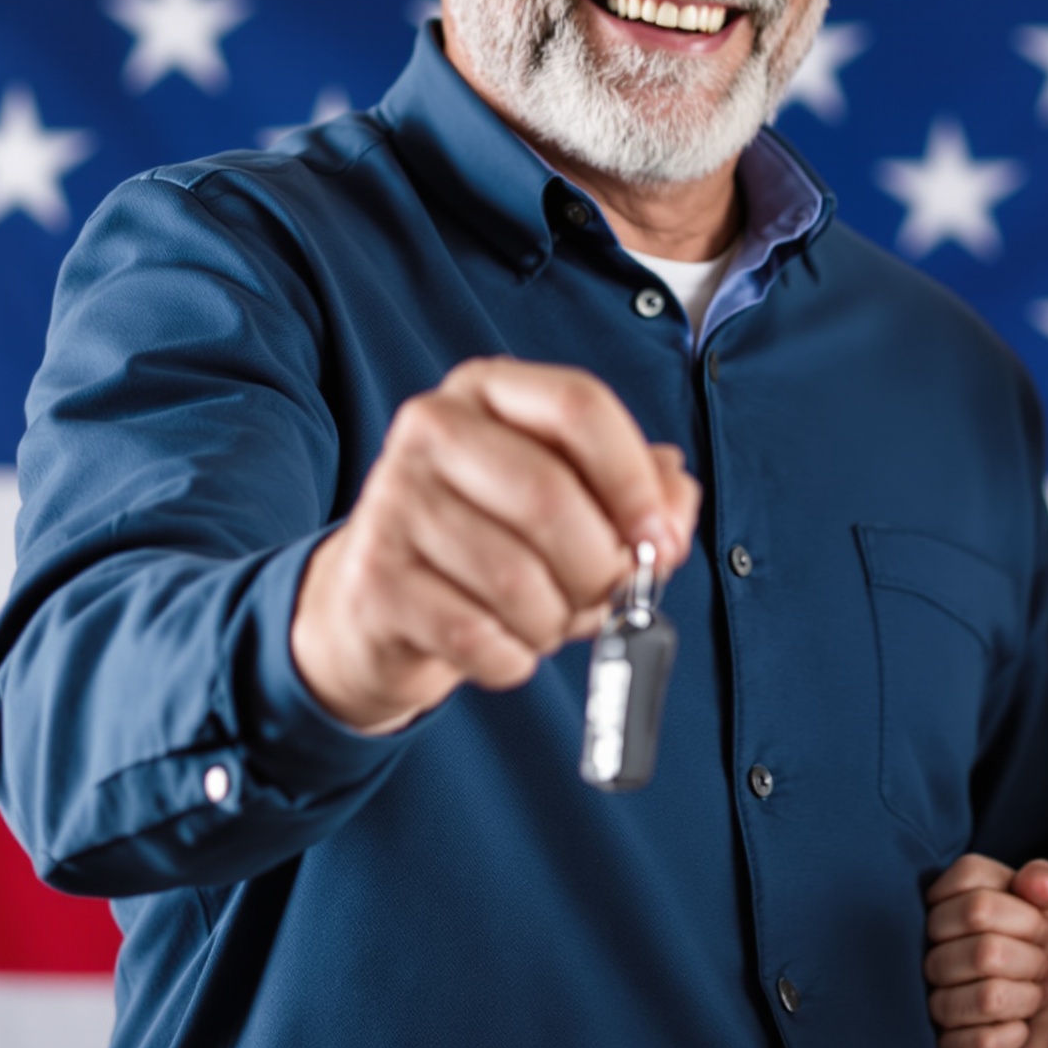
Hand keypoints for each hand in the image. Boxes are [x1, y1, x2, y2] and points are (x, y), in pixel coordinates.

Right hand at [293, 359, 700, 731]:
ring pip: (516, 579)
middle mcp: (431, 429)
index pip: (579, 407)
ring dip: (555, 621)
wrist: (382, 602)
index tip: (662, 539)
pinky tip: (505, 646)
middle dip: (601, 568)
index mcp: (488, 389)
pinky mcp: (373, 581)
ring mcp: (392, 502)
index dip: (635, 481)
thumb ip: (642, 491)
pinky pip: (475, 635)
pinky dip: (513, 657)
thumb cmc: (495, 538)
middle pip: (551, 497)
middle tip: (608, 596)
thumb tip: (675, 511)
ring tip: (547, 621)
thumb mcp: (573, 498)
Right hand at [923, 855, 1047, 1047]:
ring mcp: (931, 998)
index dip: (1025, 917)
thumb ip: (1042, 882)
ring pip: (987, 999)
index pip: (979, 904)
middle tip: (1037, 965)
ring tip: (1028, 995)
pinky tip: (1017, 1027)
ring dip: (1026, 999)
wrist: (1030, 1011)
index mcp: (946, 902)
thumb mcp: (1045, 910)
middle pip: (986, 953)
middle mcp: (926, 949)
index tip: (1036, 926)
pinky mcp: (945, 1047)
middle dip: (1031, 961)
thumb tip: (1041, 885)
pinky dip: (1014, 1035)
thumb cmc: (1032, 948)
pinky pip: (982, 1043)